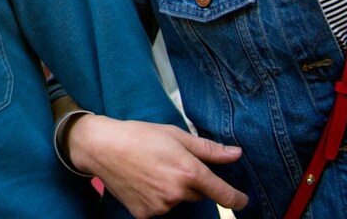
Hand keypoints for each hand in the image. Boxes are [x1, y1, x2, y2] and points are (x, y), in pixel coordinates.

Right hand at [67, 115, 247, 217]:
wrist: (102, 148)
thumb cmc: (139, 136)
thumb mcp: (176, 135)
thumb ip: (209, 149)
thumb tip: (236, 153)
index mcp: (188, 171)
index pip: (223, 194)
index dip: (237, 199)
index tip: (243, 201)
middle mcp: (177, 192)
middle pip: (198, 194)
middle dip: (192, 182)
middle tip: (172, 164)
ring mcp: (160, 206)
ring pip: (178, 201)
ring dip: (173, 190)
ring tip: (153, 170)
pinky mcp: (145, 214)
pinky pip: (160, 208)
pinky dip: (156, 198)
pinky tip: (143, 182)